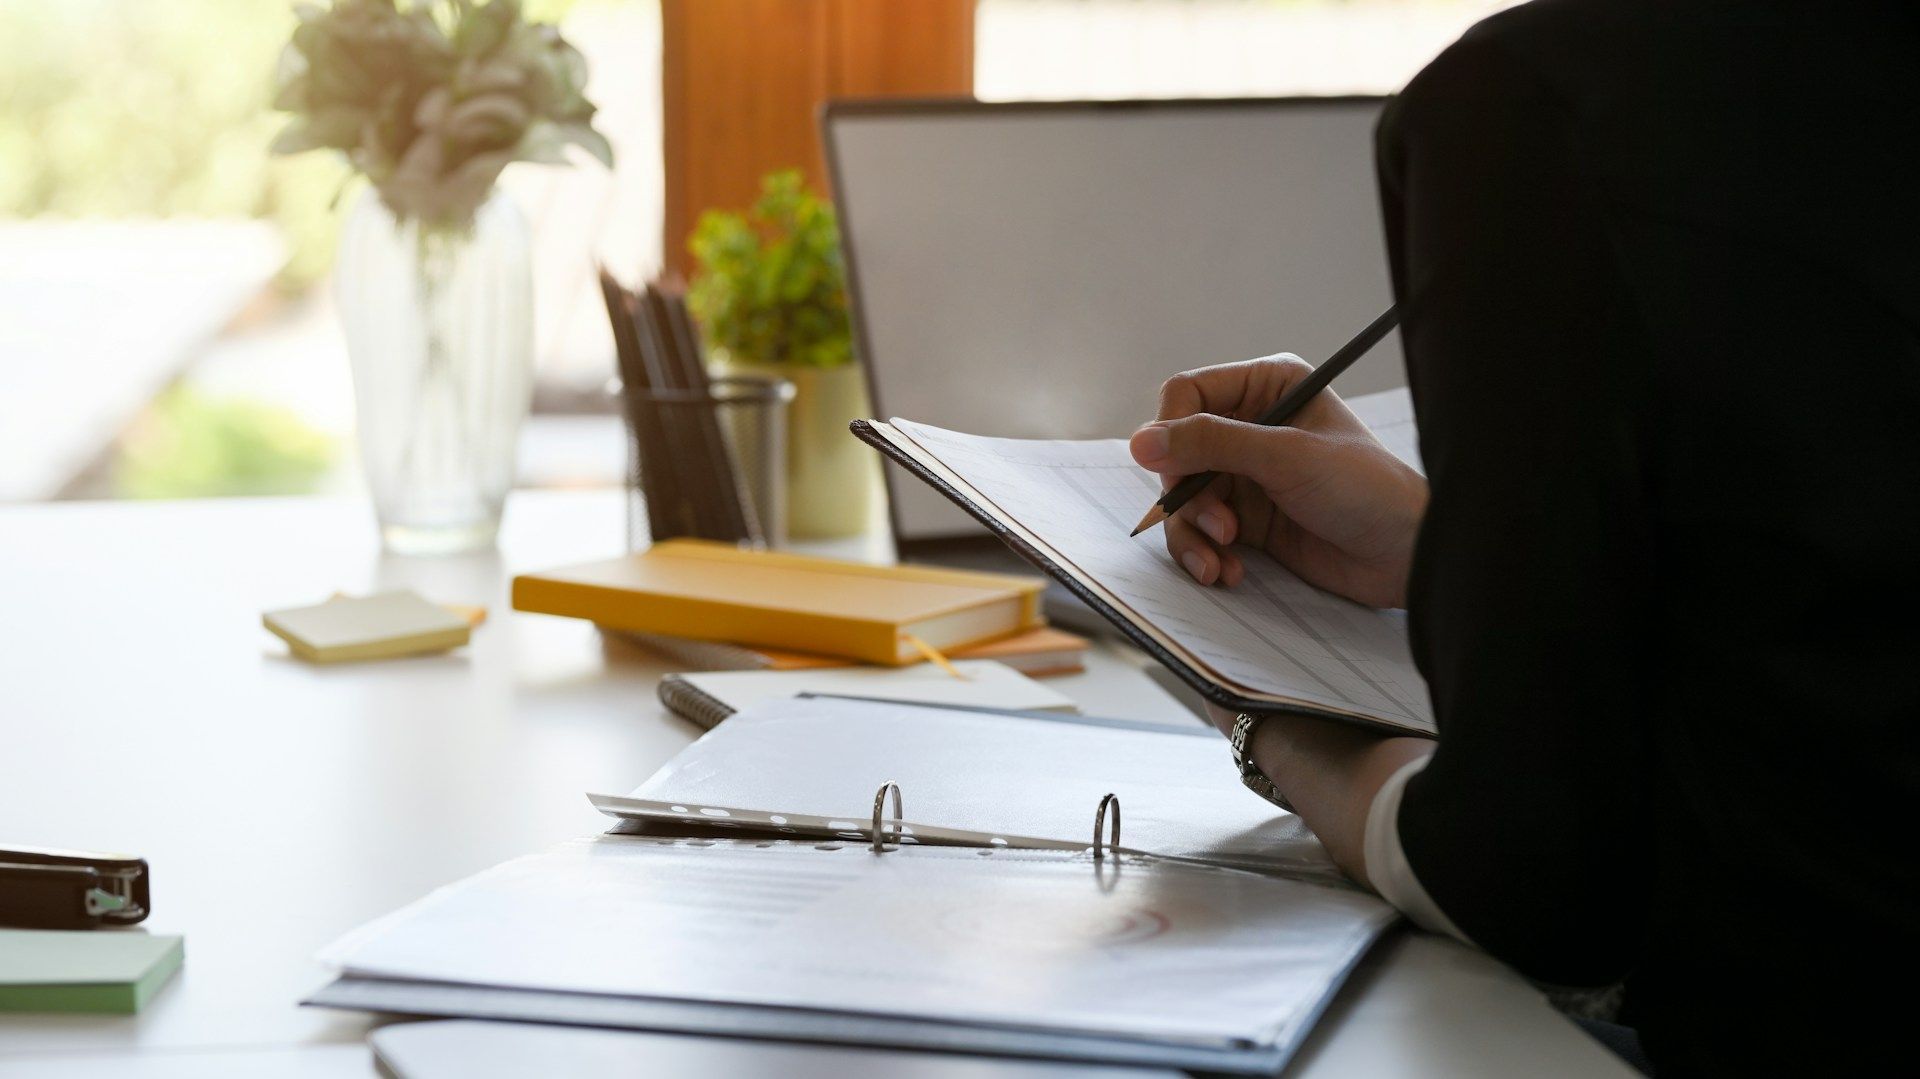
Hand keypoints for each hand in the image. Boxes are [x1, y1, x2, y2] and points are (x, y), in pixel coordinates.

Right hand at [1130, 355, 1427, 608]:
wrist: (1405, 555)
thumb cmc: (1366, 490)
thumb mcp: (1286, 457)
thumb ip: (1212, 444)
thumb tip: (1142, 441)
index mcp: (1267, 388)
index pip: (1188, 393)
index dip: (1171, 431)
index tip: (1172, 469)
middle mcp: (1251, 427)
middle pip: (1178, 452)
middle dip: (1188, 496)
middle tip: (1217, 525)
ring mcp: (1247, 475)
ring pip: (1183, 498)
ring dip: (1194, 533)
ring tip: (1223, 557)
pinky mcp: (1247, 519)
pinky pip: (1200, 532)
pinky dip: (1206, 554)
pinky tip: (1228, 572)